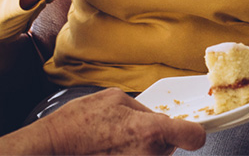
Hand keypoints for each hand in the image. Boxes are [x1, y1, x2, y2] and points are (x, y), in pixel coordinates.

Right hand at [48, 89, 205, 154]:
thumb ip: (144, 108)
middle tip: (130, 131)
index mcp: (150, 130)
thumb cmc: (79, 123)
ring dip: (142, 149)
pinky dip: (130, 155)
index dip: (195, 132)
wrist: (52, 148)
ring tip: (115, 141)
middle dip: (157, 137)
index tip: (192, 129)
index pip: (193, 137)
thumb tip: (157, 117)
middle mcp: (148, 155)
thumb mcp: (115, 98)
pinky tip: (111, 149)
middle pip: (170, 146)